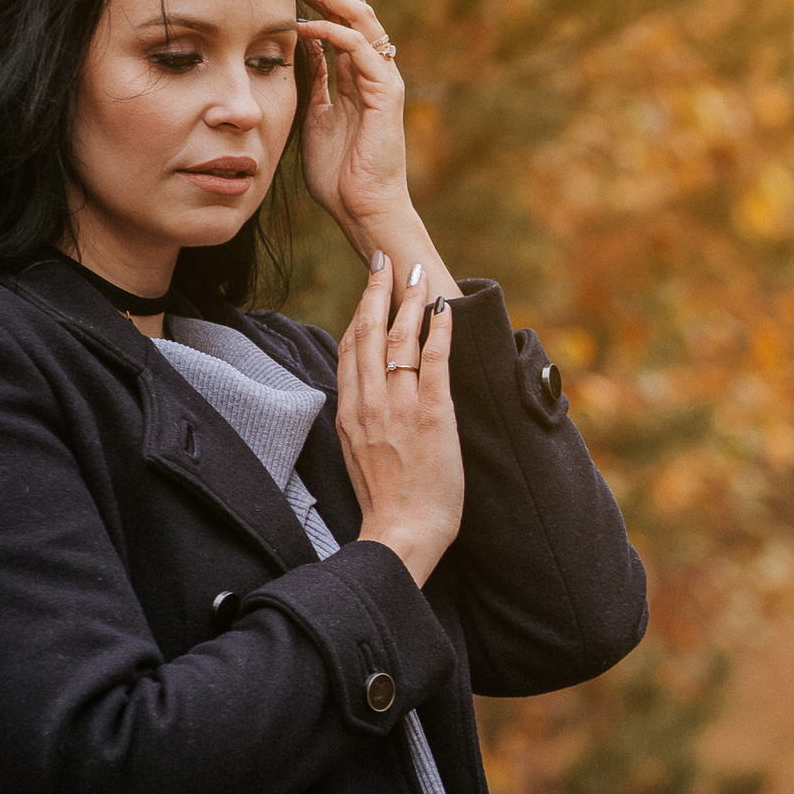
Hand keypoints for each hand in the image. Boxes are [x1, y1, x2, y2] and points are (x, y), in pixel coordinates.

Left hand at [293, 0, 418, 259]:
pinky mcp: (386, 95)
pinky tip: (305, 26)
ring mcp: (384, 81)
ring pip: (364, 20)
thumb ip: (314, 80)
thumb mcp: (315, 115)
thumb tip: (299, 44)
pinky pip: (361, 50)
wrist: (362, 210)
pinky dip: (334, 32)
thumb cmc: (338, 175)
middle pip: (356, 9)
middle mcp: (375, 72)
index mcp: (358, 76)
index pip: (342, 19)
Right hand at [337, 254, 461, 586]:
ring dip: (408, 302)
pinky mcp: (432, 414)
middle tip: (385, 260)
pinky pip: (435, 361)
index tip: (367, 288)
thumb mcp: (359, 456)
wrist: (400, 534)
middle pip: (368, 333)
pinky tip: (444, 310)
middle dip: (377, 292)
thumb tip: (371, 404)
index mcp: (349, 412)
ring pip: (399, 339)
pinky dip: (439, 331)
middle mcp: (369, 402)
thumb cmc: (386, 505)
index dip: (357, 312)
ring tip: (416, 275)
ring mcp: (399, 406)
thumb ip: (363, 423)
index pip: (349, 349)